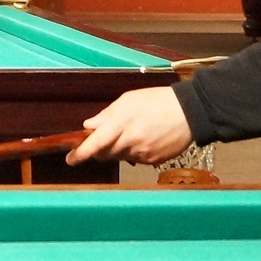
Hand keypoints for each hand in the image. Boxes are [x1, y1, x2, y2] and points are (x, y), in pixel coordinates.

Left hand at [65, 87, 192, 165]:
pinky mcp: (153, 161)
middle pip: (105, 154)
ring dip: (119, 149)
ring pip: (120, 157)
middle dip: (100, 149)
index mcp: (121, 123)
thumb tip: (89, 125)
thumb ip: (106, 114)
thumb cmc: (157, 101)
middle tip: (104, 139)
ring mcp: (142, 153)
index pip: (95, 143)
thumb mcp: (128, 100)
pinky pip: (136, 160)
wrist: (188, 112)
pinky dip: (134, 152)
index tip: (71, 159)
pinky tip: (145, 139)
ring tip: (132, 132)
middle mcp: (130, 141)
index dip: (81, 153)